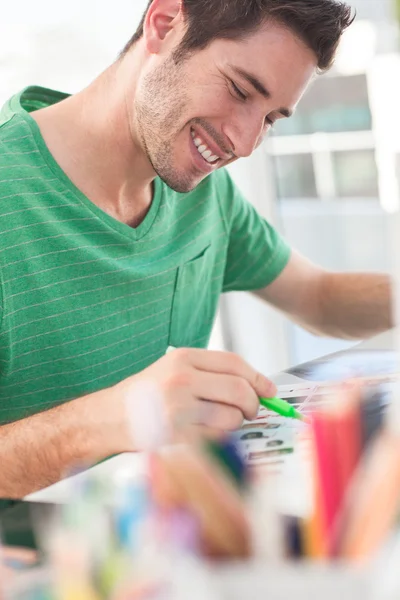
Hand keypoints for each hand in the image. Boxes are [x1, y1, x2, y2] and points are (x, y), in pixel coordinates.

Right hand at [118, 348, 276, 441]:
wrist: (109, 418)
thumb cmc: (146, 395)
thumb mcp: (173, 369)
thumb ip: (209, 373)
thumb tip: (254, 386)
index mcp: (182, 358)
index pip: (234, 364)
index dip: (258, 378)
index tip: (269, 390)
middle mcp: (181, 380)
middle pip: (239, 390)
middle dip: (253, 404)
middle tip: (250, 411)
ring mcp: (178, 409)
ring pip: (231, 417)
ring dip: (233, 424)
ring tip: (217, 422)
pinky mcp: (176, 436)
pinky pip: (216, 439)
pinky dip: (217, 440)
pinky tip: (201, 435)